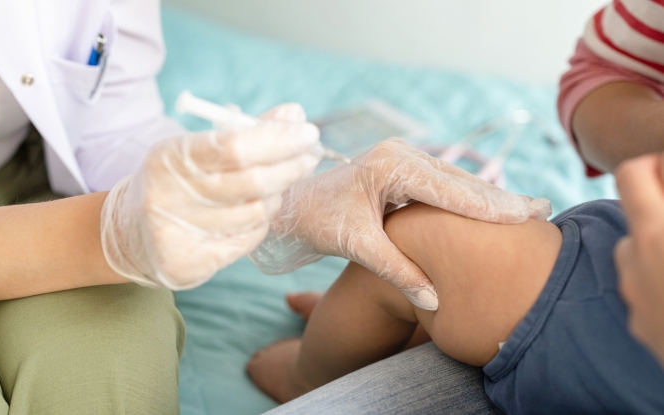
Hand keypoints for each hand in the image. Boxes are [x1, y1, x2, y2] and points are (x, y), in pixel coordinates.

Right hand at [100, 104, 319, 289]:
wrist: (131, 232)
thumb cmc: (177, 181)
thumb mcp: (198, 149)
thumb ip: (247, 132)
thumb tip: (294, 115)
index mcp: (169, 157)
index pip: (235, 145)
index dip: (279, 139)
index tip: (307, 133)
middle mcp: (168, 195)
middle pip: (252, 182)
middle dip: (290, 167)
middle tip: (310, 157)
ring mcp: (176, 233)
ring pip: (254, 213)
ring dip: (276, 197)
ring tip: (277, 187)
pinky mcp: (186, 264)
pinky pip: (247, 239)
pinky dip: (260, 224)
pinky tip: (255, 214)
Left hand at [250, 138, 550, 309]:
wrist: (293, 203)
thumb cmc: (319, 220)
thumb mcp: (356, 246)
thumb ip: (396, 269)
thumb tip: (434, 300)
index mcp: (391, 166)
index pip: (451, 189)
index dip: (490, 205)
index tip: (526, 214)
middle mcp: (400, 155)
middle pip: (460, 181)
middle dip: (499, 197)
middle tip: (541, 209)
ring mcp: (402, 158)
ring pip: (454, 180)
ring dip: (487, 196)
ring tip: (526, 209)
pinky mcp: (401, 168)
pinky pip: (442, 183)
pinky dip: (468, 197)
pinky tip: (490, 207)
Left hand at [614, 153, 663, 364]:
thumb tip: (663, 171)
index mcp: (659, 237)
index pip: (631, 176)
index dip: (655, 165)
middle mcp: (636, 265)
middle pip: (635, 217)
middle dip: (663, 210)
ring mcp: (635, 298)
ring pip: (636, 254)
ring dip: (660, 245)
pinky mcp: (640, 327)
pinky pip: (644, 290)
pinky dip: (662, 280)